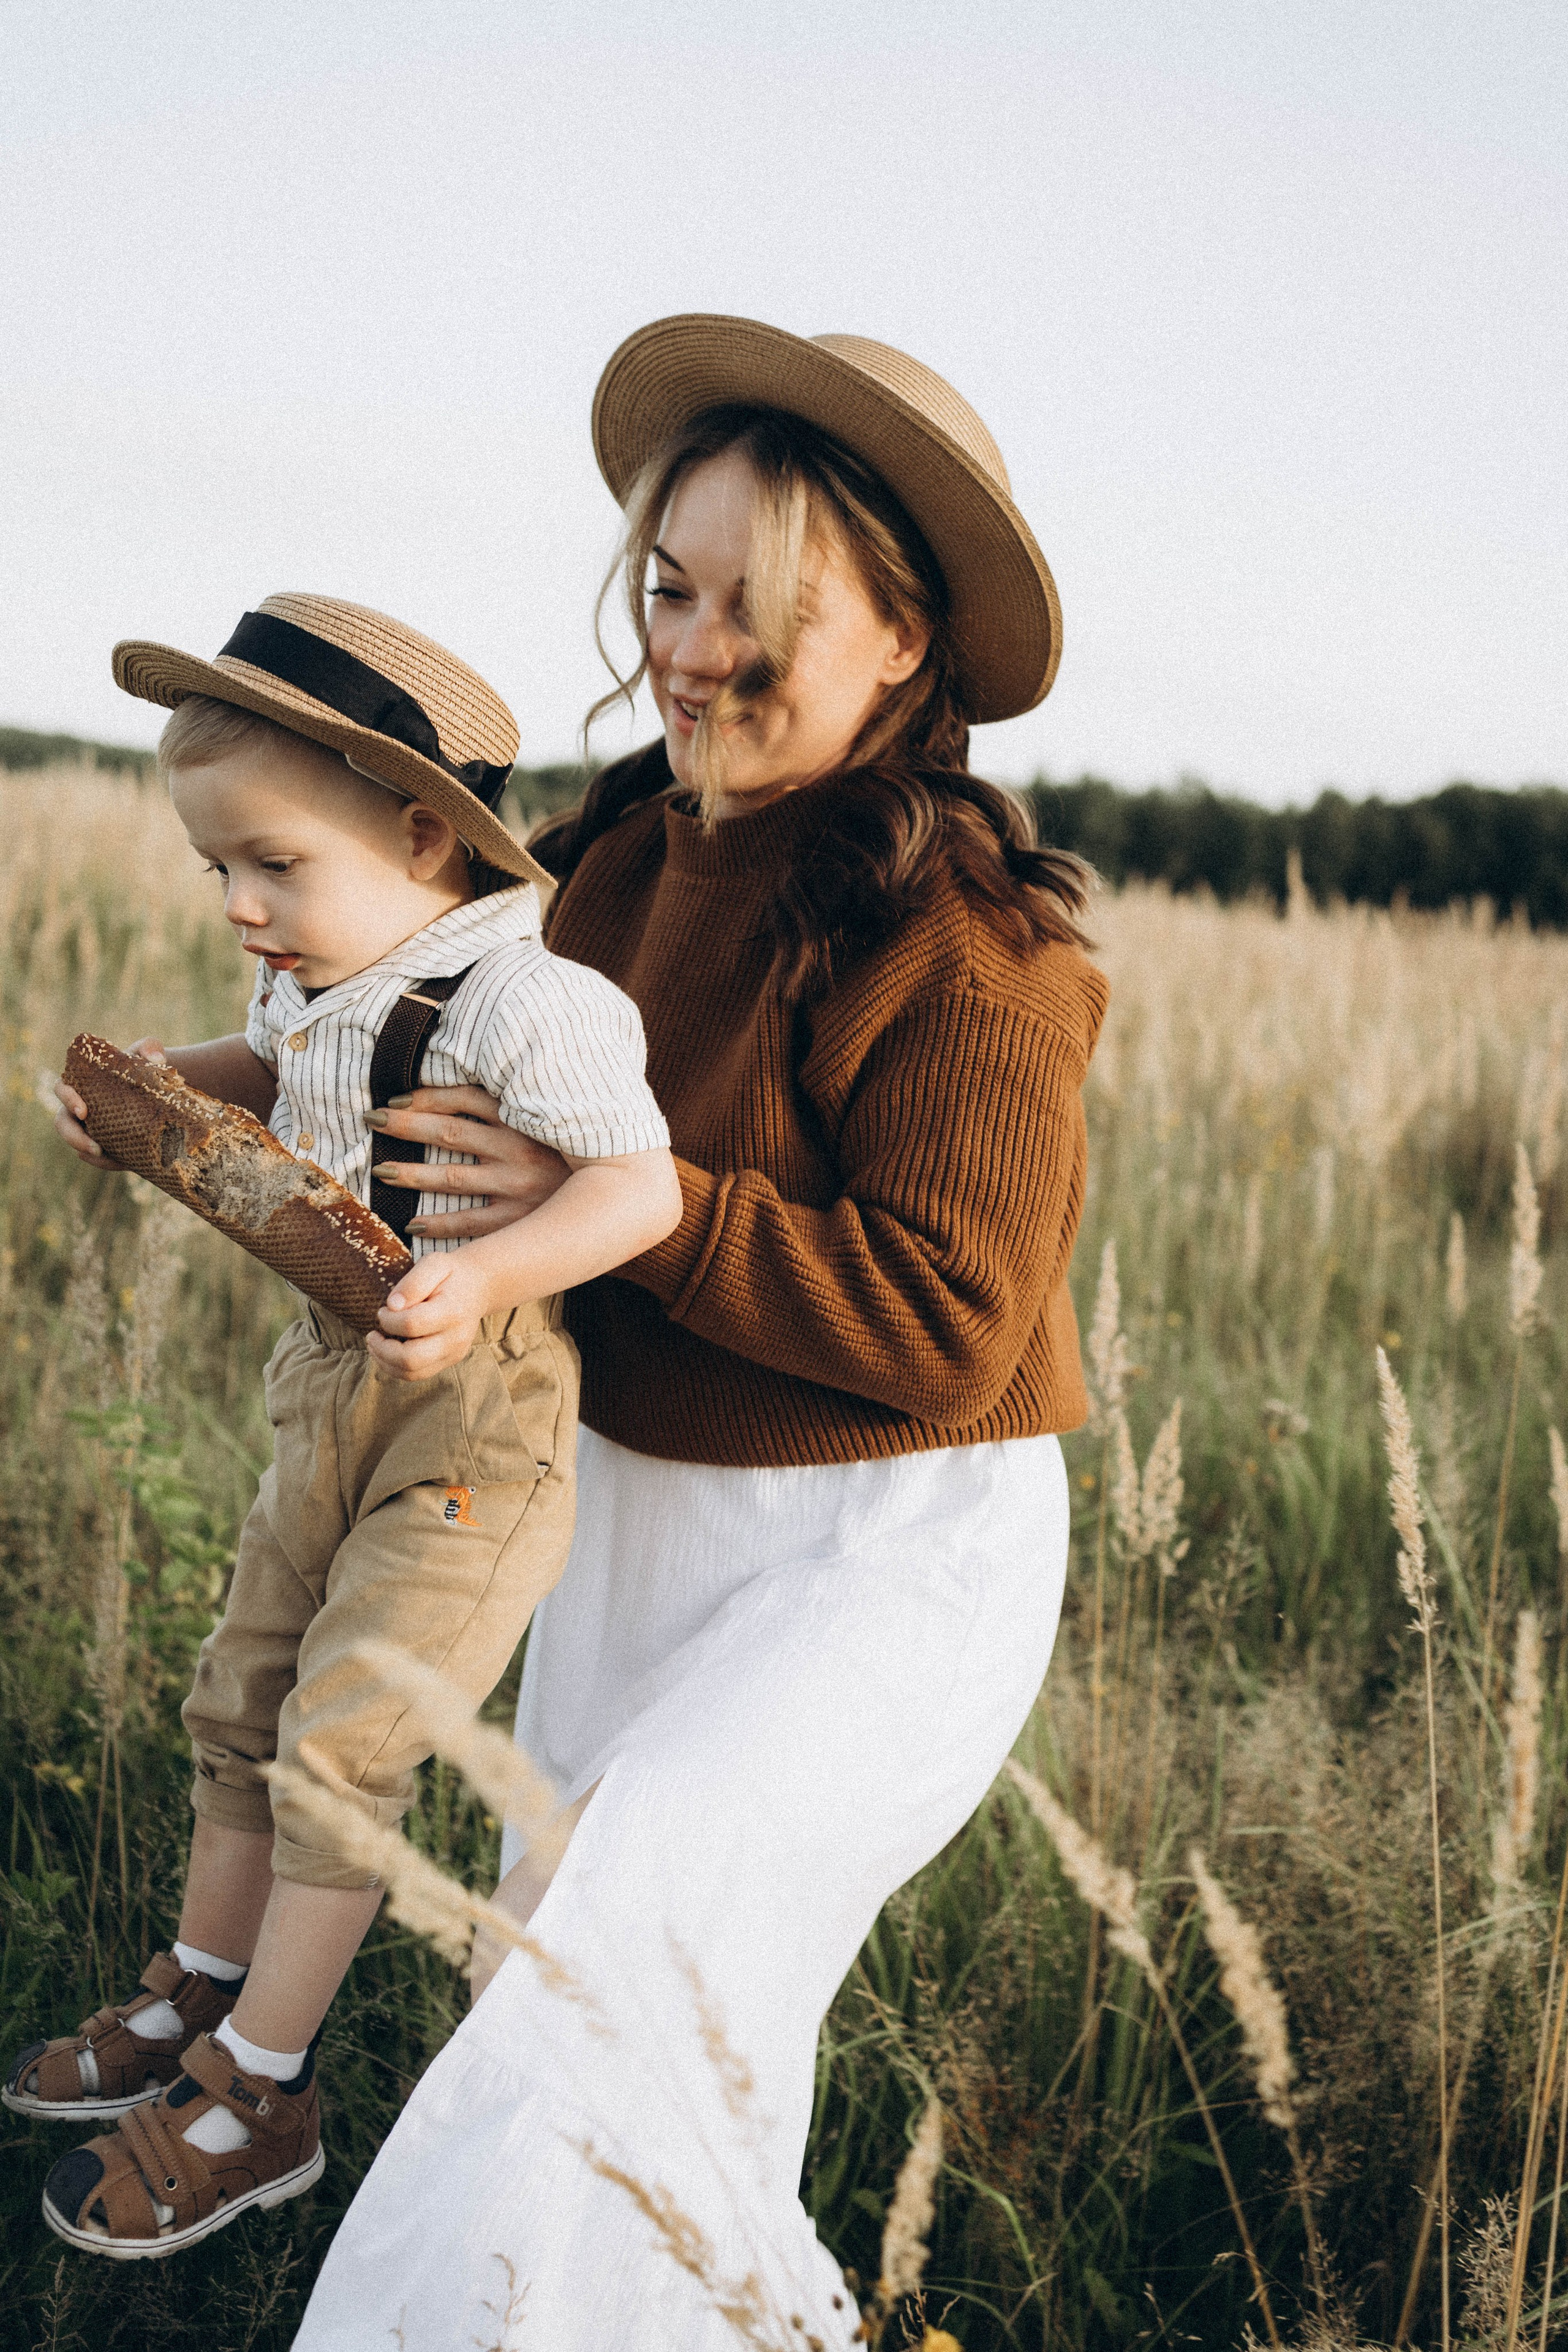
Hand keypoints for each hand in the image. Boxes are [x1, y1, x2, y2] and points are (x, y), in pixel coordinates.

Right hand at [54, 1035, 166, 1166]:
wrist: (158, 1088)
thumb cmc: (142, 1065)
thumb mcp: (146, 1052)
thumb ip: (149, 1047)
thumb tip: (157, 1060)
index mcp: (81, 1083)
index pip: (62, 1089)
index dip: (68, 1100)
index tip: (84, 1111)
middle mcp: (79, 1107)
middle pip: (62, 1124)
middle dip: (73, 1137)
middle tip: (95, 1146)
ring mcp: (90, 1127)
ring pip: (77, 1145)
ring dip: (88, 1153)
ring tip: (106, 1157)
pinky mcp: (105, 1143)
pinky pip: (99, 1158)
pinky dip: (108, 1162)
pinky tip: (123, 1163)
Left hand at [365, 1086, 571, 1240]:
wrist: (619, 1193)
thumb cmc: (577, 1153)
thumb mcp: (550, 1120)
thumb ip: (513, 1105)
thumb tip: (467, 1091)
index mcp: (524, 1120)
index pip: (464, 1100)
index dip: (425, 1098)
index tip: (394, 1099)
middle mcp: (517, 1149)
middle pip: (450, 1133)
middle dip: (407, 1126)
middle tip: (372, 1121)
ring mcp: (517, 1187)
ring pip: (453, 1177)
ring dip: (414, 1173)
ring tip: (384, 1170)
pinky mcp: (519, 1219)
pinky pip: (471, 1223)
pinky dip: (440, 1224)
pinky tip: (413, 1224)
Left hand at [366, 1247, 493, 1381]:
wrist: (478, 1287)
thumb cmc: (451, 1274)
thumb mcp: (434, 1263)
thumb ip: (413, 1282)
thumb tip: (392, 1306)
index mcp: (452, 1311)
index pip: (412, 1324)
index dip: (388, 1320)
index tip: (382, 1310)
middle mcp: (456, 1338)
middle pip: (411, 1358)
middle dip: (382, 1349)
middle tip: (371, 1335)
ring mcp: (454, 1353)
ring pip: (412, 1372)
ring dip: (385, 1362)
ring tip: (375, 1345)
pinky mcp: (449, 1361)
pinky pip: (417, 1374)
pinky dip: (395, 1368)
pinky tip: (386, 1352)